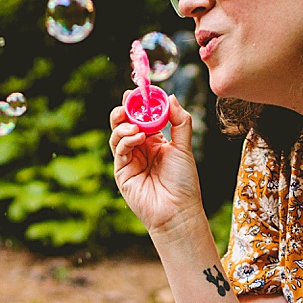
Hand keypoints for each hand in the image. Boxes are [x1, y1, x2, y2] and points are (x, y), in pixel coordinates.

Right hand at [109, 94, 204, 236]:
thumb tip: (171, 98)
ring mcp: (129, 160)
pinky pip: (119, 149)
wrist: (177, 211)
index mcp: (155, 142)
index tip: (141, 91)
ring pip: (118, 134)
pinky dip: (126, 139)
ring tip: (136, 126)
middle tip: (129, 100)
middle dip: (126, 109)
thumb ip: (179, 122)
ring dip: (124, 124)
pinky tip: (137, 137)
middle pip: (126, 122)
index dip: (140, 104)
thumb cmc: (184, 183)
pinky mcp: (122, 171)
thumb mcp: (184, 147)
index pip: (143, 117)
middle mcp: (140, 149)